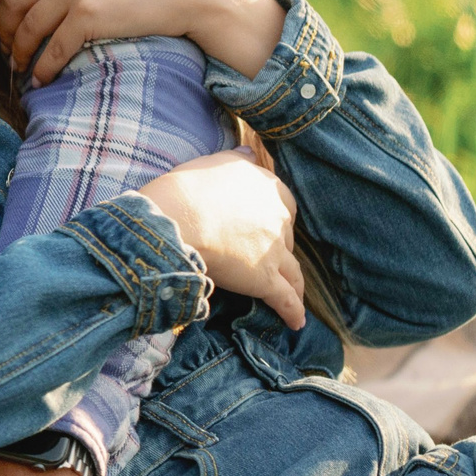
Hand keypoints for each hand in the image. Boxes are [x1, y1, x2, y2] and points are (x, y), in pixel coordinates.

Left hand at [0, 0, 285, 82]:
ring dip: (19, 51)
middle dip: (4, 27)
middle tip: (7, 45)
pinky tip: (41, 77)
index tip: (4, 14)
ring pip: (28, 27)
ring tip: (21, 64)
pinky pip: (53, 48)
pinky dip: (43, 67)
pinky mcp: (91, 18)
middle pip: (12, 0)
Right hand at [134, 150, 306, 329]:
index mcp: (267, 186)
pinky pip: (285, 300)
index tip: (266, 225)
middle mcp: (277, 217)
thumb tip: (249, 152)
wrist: (178, 217)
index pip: (283, 204)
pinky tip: (297, 323)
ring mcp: (274, 250)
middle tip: (269, 260)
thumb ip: (236, 158)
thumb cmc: (186, 188)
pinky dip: (293, 312)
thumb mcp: (214, 161)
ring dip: (295, 283)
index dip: (276, 217)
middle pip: (287, 238)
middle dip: (280, 249)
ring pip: (292, 271)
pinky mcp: (265, 279)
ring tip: (296, 294)